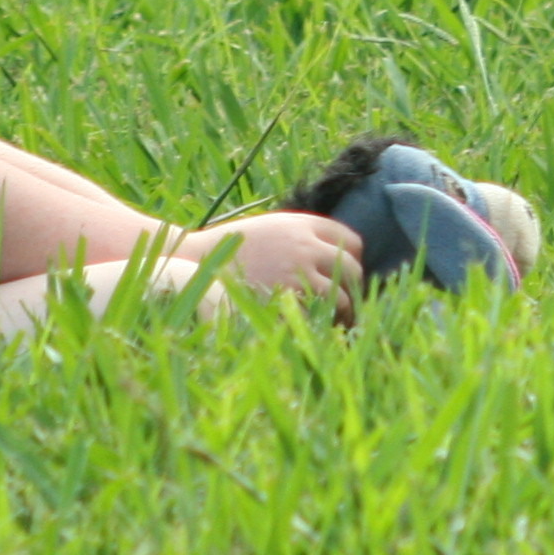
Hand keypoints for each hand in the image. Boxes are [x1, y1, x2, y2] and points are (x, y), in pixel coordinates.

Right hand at [187, 210, 363, 313]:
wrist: (198, 263)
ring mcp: (296, 274)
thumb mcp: (272, 228)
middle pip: (353, 269)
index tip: (348, 274)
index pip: (351, 241)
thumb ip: (304, 236)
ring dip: (345, 312)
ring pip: (342, 297)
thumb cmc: (234, 247)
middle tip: (352, 303)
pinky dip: (323, 325)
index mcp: (303, 225)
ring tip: (341, 322)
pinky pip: (319, 316)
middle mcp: (305, 246)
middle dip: (355, 288)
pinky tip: (319, 330)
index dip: (354, 259)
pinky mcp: (284, 301)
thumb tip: (338, 256)